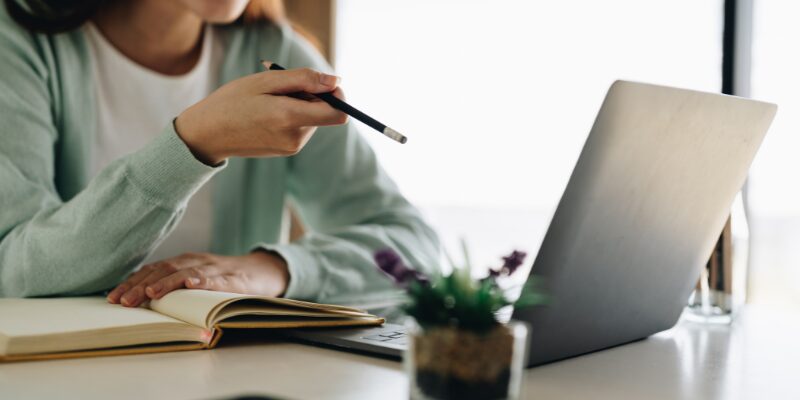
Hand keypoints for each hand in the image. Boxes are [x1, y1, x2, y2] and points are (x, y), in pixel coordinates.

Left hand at [107, 251, 289, 306]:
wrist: (264, 271)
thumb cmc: (225, 280)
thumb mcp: (197, 279)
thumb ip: (175, 285)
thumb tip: (140, 300)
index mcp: (184, 262)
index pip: (153, 270)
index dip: (133, 282)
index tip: (113, 297)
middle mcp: (197, 261)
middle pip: (165, 269)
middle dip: (142, 285)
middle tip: (123, 301)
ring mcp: (216, 269)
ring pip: (188, 272)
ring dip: (168, 282)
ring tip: (151, 293)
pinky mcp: (235, 278)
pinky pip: (218, 279)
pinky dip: (204, 281)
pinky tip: (192, 284)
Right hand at [175, 65, 347, 164]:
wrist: (207, 134)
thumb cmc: (232, 102)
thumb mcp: (266, 81)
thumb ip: (304, 80)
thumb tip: (336, 81)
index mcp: (289, 118)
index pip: (338, 113)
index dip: (338, 96)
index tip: (325, 83)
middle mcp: (295, 138)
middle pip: (325, 113)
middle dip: (312, 96)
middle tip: (280, 88)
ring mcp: (291, 147)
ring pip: (313, 120)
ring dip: (300, 105)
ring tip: (269, 101)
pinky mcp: (286, 151)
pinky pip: (301, 128)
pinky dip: (291, 116)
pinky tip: (267, 113)